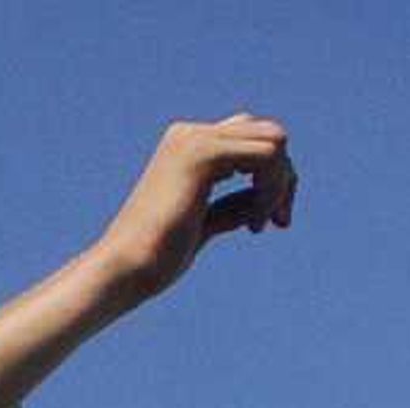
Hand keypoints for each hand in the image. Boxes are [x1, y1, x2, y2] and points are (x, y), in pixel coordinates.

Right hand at [93, 114, 296, 304]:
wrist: (124, 270)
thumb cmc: (156, 259)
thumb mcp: (203, 225)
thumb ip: (230, 207)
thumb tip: (261, 201)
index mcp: (187, 147)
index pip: (252, 141)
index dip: (273, 180)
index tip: (266, 224)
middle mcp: (190, 135)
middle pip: (268, 135)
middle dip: (285, 179)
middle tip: (278, 223)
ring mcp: (195, 139)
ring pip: (274, 140)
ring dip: (281, 184)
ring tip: (259, 224)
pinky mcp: (203, 153)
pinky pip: (268, 156)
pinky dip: (273, 190)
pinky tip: (253, 223)